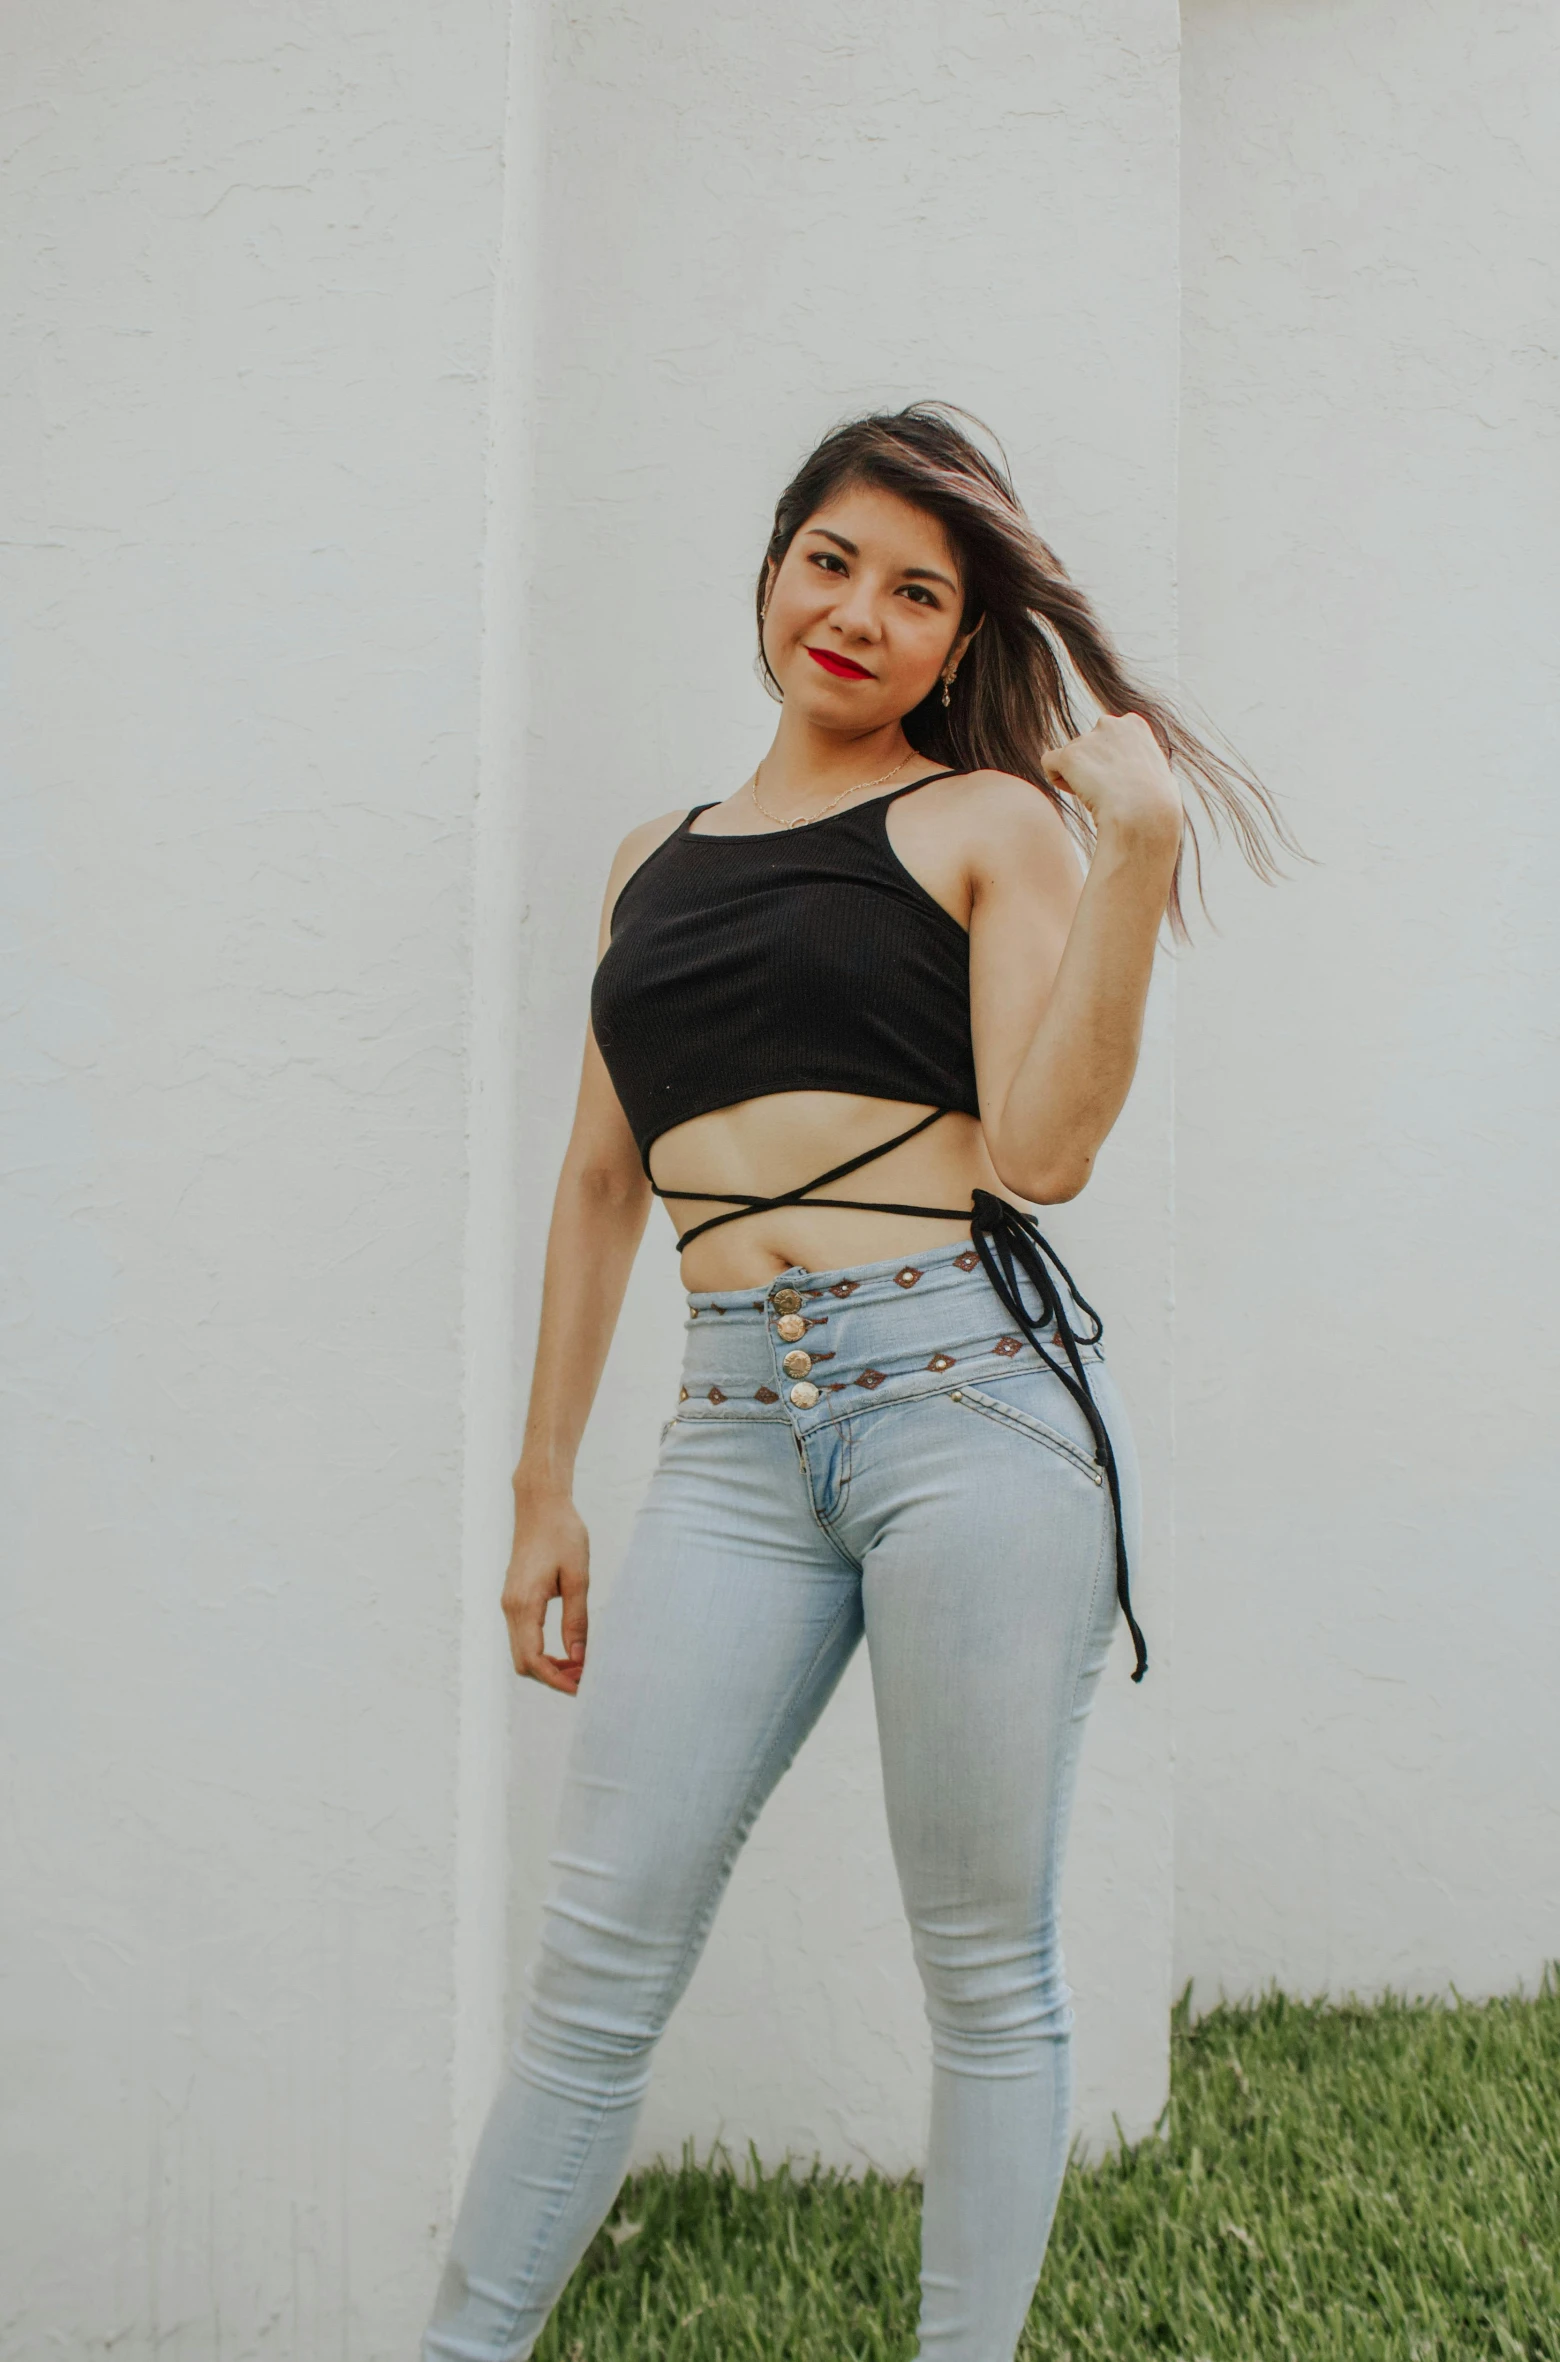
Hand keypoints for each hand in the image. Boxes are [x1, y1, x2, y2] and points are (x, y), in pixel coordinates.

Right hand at [502, 1482, 590, 1693]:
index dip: (557, 1680)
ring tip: (580, 1666)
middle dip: (552, 1678)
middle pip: (524, 1663)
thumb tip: (579, 1657)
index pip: (534, 1659)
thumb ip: (576, 1620)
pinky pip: (522, 1637)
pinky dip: (542, 1651)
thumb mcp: (578, 1577)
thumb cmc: (563, 1534)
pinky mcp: (514, 1599)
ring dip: (547, 1666)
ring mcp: (509, 1604)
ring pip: (522, 1652)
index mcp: (524, 1603)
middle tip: (585, 1679)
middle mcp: (509, 1607)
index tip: (583, 1687)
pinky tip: (567, 1649)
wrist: (540, 1504)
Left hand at [1040, 712, 1182, 849]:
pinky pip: (1049, 763)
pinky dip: (1057, 779)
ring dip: (1077, 778)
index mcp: (1133, 725)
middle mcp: (1109, 724)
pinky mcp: (1069, 755)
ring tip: (1097, 798)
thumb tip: (1133, 771)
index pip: (1108, 738)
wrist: (1143, 816)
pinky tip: (1077, 794)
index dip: (1110, 763)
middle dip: (1091, 767)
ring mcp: (1088, 738)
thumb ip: (1139, 763)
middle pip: (1087, 746)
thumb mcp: (1157, 774)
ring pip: (1070, 758)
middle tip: (1106, 792)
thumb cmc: (1156, 806)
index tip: (1121, 782)